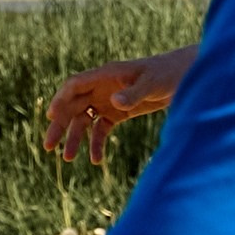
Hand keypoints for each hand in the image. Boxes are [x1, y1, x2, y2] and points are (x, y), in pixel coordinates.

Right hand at [41, 46, 193, 166]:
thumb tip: (113, 103)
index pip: (75, 85)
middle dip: (60, 125)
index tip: (51, 117)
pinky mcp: (119, 113)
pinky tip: (96, 160)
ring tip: (66, 158)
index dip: (61, 100)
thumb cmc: (168, 74)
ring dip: (74, 138)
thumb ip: (133, 94)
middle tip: (49, 146)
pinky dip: (96, 144)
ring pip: (84, 120)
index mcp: (107, 75)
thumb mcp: (152, 83)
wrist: (185, 77)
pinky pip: (101, 129)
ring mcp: (109, 101)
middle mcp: (103, 87)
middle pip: (73, 106)